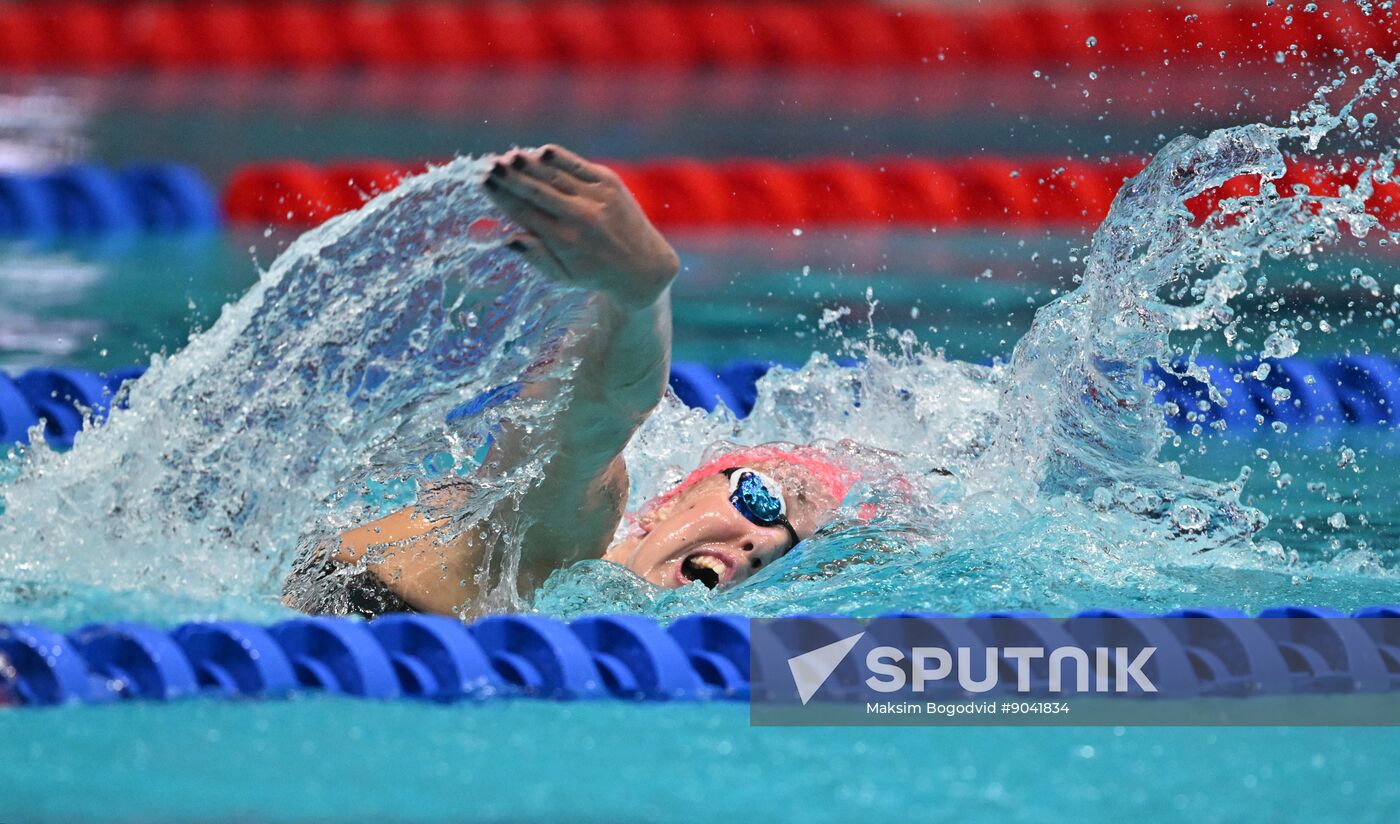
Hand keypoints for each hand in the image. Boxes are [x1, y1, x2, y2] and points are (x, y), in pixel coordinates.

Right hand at [483, 145, 679, 309]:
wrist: (644, 266)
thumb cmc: (595, 272)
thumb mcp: (563, 276)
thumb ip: (536, 257)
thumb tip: (508, 239)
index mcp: (565, 241)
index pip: (524, 212)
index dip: (501, 195)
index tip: (482, 183)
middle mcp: (581, 217)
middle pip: (536, 190)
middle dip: (509, 176)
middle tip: (486, 165)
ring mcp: (597, 196)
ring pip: (554, 174)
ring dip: (527, 163)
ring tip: (505, 157)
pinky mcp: (609, 182)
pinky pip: (576, 164)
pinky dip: (555, 157)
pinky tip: (535, 153)